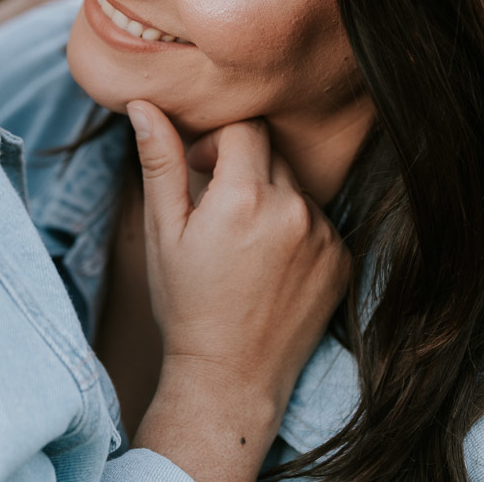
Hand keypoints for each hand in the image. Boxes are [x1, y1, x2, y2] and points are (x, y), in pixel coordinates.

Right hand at [127, 100, 349, 481]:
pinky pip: (319, 218)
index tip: (201, 167)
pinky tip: (271, 262)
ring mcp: (325, 235)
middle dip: (243, 166)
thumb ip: (161, 162)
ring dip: (271, 197)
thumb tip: (144, 106)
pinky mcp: (343, 258)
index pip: (244, 127)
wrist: (230, 378)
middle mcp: (293, 209)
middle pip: (271, 152)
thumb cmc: (186, 304)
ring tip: (244, 242)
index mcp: (245, 196)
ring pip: (295, 185)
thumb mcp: (163, 231)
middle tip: (218, 209)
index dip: (217, 141)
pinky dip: (296, 227)